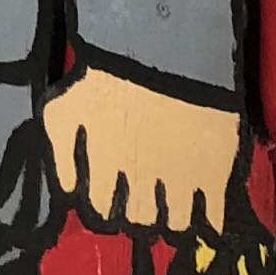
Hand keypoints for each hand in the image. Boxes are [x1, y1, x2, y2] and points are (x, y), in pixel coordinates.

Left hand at [41, 66, 245, 234]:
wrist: (165, 48)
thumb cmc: (106, 75)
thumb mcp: (64, 108)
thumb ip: (61, 153)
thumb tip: (68, 190)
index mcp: (104, 172)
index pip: (102, 213)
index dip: (106, 204)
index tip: (113, 193)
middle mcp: (141, 185)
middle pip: (139, 222)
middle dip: (138, 212)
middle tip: (143, 194)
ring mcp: (180, 182)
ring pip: (175, 226)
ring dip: (171, 218)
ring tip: (172, 200)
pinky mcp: (214, 174)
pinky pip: (212, 219)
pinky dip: (208, 222)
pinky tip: (203, 211)